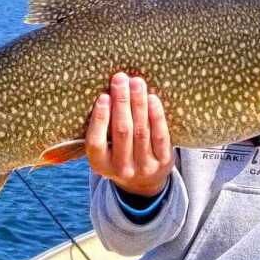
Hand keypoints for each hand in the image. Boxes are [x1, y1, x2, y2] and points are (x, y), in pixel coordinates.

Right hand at [87, 72, 173, 196]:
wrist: (144, 180)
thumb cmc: (119, 152)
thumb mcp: (105, 148)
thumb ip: (102, 127)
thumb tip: (107, 89)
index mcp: (100, 165)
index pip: (96, 142)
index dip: (100, 119)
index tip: (103, 96)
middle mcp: (121, 169)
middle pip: (122, 132)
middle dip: (121, 102)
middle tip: (120, 79)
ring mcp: (144, 167)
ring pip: (141, 131)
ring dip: (138, 103)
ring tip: (136, 82)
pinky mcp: (163, 162)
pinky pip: (160, 135)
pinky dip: (156, 115)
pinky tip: (152, 99)